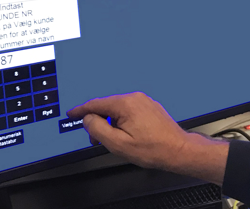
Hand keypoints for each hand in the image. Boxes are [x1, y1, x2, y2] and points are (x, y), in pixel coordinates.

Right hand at [66, 92, 228, 182]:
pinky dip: (122, 122)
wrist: (177, 150)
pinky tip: (125, 135)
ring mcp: (144, 102)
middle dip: (98, 122)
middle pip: (107, 106)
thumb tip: (88, 118)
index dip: (81, 110)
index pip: (96, 104)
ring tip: (113, 141)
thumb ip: (97, 129)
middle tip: (95, 140)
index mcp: (126, 104)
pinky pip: (129, 112)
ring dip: (111, 123)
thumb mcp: (117, 143)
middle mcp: (136, 98)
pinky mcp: (150, 108)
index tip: (71, 113)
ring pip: (118, 110)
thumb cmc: (152, 149)